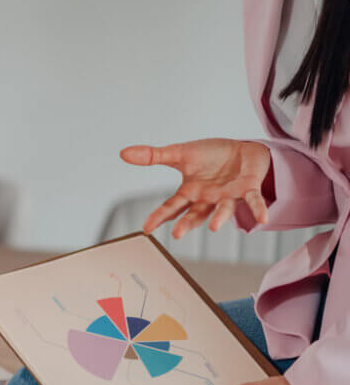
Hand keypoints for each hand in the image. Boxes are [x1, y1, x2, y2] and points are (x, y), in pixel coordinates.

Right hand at [119, 139, 271, 237]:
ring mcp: (228, 196)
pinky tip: (262, 219)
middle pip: (195, 214)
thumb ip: (153, 156)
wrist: (243, 150)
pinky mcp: (248, 189)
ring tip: (213, 227)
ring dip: (219, 218)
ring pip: (222, 209)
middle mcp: (208, 198)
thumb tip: (123, 153)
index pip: (171, 206)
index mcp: (190, 192)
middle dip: (186, 224)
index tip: (146, 229)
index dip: (159, 217)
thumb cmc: (212, 156)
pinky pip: (252, 200)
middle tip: (176, 234)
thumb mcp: (180, 153)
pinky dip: (257, 209)